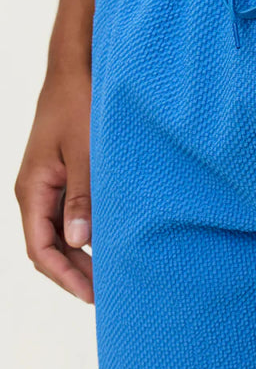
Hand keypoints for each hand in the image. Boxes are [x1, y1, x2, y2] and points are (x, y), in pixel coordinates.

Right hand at [15, 68, 93, 302]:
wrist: (76, 73)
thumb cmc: (80, 107)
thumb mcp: (85, 153)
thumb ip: (82, 196)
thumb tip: (77, 238)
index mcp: (32, 190)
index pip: (40, 249)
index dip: (65, 276)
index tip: (91, 295)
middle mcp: (34, 193)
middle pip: (48, 249)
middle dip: (74, 273)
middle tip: (108, 294)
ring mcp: (47, 187)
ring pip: (58, 236)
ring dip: (80, 258)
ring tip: (110, 277)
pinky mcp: (62, 180)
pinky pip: (67, 218)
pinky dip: (84, 237)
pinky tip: (108, 246)